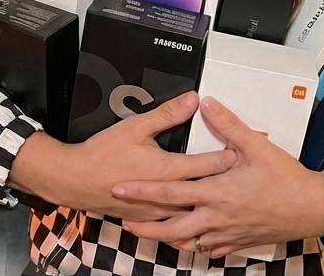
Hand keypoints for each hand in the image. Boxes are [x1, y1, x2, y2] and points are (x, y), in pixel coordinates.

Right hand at [9, 91, 235, 219]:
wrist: (76, 180)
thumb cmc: (104, 154)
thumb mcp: (137, 126)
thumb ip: (168, 114)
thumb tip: (192, 100)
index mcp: (165, 171)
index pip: (206, 166)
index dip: (227, 159)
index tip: (245, 155)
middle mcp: (165, 195)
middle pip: (204, 192)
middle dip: (226, 184)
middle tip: (246, 178)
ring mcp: (156, 212)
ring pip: (191, 214)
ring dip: (210, 206)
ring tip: (230, 202)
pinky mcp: (147, 219)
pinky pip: (175, 224)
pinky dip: (191, 222)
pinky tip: (201, 222)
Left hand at [115, 98, 323, 258]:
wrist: (310, 209)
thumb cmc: (285, 178)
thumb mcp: (256, 146)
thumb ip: (227, 124)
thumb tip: (206, 103)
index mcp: (216, 192)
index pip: (170, 192)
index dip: (143, 191)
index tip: (121, 189)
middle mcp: (216, 217)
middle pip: (171, 227)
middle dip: (145, 225)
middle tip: (124, 220)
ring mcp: (227, 234)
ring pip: (188, 243)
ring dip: (166, 238)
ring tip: (150, 232)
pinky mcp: (238, 243)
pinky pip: (209, 250)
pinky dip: (194, 246)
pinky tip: (189, 240)